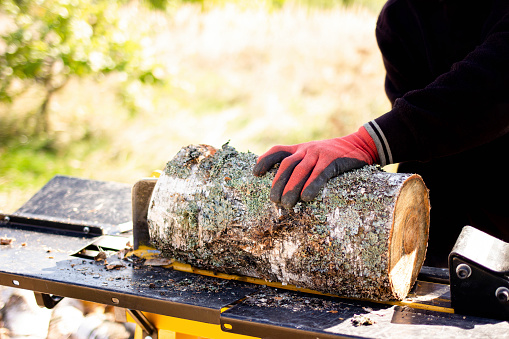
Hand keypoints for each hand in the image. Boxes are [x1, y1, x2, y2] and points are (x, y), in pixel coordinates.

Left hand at [253, 126, 378, 207]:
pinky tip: (306, 198)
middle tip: (274, 201)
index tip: (256, 174)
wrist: (360, 144)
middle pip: (286, 165)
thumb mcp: (313, 155)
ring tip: (286, 204)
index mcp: (300, 149)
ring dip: (291, 188)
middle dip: (278, 183)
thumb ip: (300, 165)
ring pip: (300, 171)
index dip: (265, 161)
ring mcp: (319, 154)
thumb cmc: (333, 156)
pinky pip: (319, 174)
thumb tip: (283, 188)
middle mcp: (306, 150)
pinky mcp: (333, 161)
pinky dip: (312, 185)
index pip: (278, 151)